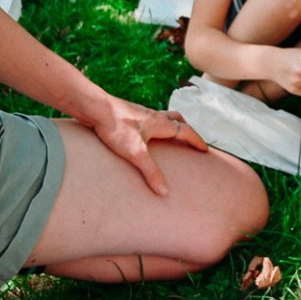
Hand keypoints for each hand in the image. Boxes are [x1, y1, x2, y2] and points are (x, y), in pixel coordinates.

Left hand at [81, 95, 208, 195]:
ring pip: (161, 116)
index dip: (197, 141)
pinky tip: (141, 134)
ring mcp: (139, 113)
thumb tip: (165, 192)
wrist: (94, 107)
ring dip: (169, 124)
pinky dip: (152, 125)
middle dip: (185, 128)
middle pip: (176, 118)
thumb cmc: (116, 128)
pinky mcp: (127, 113)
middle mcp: (153, 116)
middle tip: (190, 138)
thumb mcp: (135, 153)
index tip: (206, 149)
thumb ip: (150, 172)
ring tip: (168, 134)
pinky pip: (146, 118)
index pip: (185, 131)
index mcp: (160, 124)